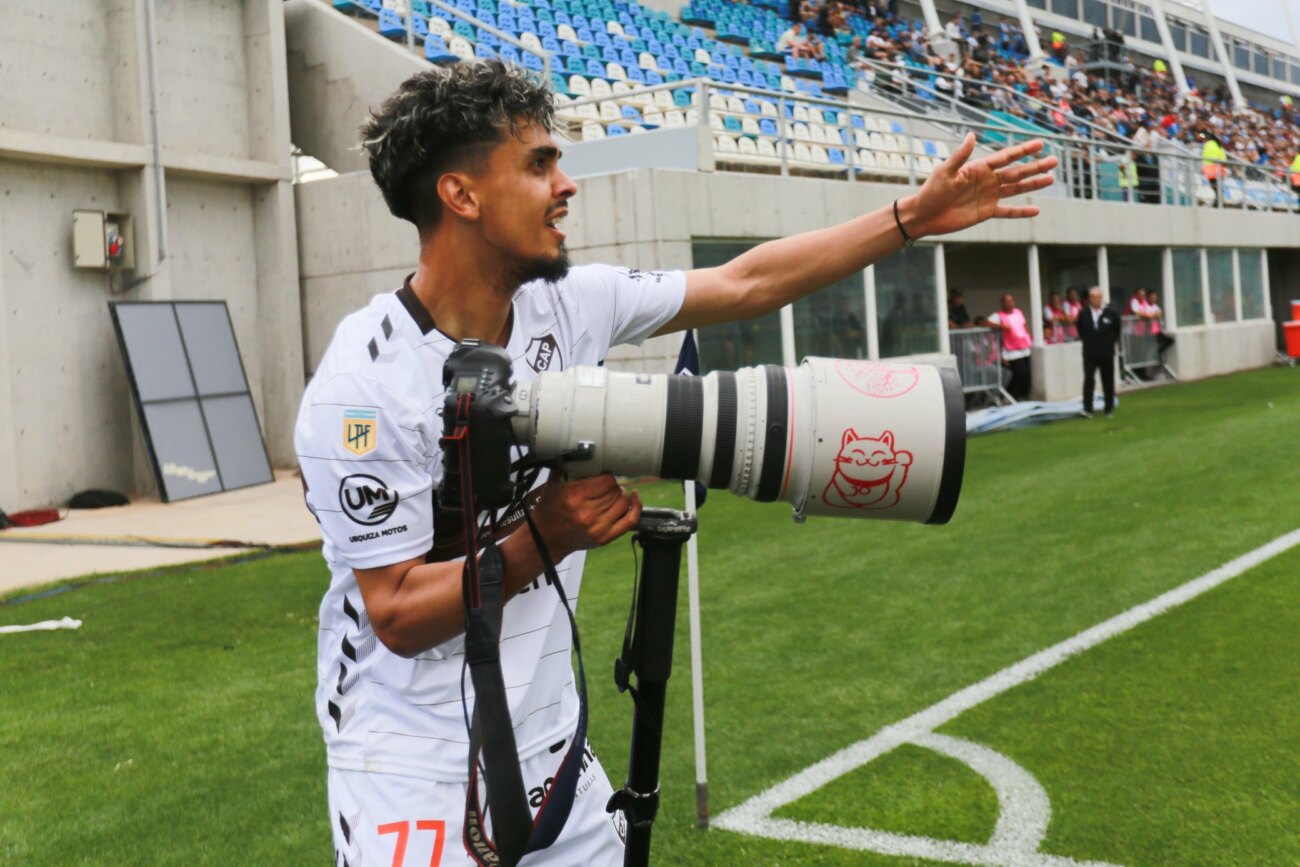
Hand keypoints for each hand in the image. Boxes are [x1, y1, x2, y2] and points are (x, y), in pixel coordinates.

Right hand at [530, 472, 641, 558]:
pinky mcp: (605, 538)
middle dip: (612, 486)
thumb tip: (583, 450)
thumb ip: (567, 466)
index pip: (606, 480)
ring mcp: (597, 527)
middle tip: (605, 487)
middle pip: (615, 491)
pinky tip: (634, 497)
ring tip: (613, 494)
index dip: (607, 476)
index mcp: (574, 496)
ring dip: (620, 495)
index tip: (602, 476)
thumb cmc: (550, 509)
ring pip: (623, 502)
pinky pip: (630, 520)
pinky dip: (636, 507)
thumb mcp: (553, 484)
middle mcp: (587, 512)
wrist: (546, 538)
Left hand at [901, 134, 1056, 239]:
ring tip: (1051, 180)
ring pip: (1016, 189)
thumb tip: (971, 134)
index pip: (1006, 157)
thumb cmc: (931, 191)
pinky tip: (1036, 210)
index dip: (1023, 150)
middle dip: (1035, 166)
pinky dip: (1021, 211)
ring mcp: (988, 196)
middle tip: (1054, 161)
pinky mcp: (986, 212)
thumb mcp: (945, 172)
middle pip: (1016, 172)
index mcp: (979, 168)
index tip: (1040, 143)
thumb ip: (960, 155)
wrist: (924, 215)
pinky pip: (1007, 211)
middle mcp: (987, 180)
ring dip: (1033, 184)